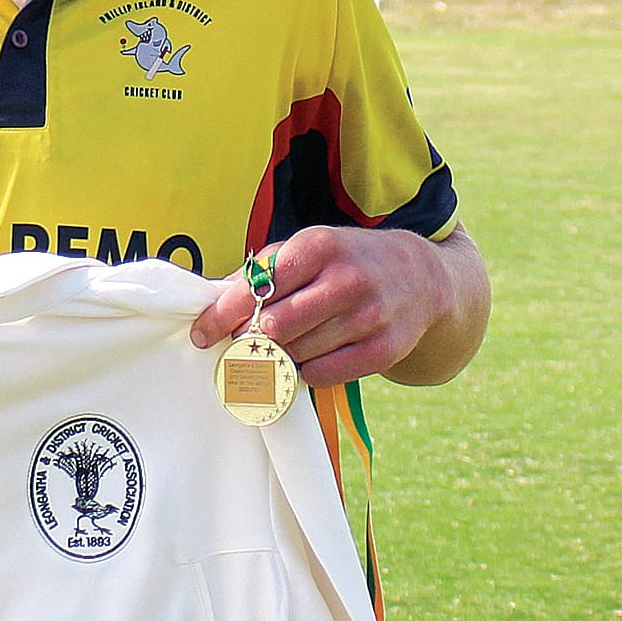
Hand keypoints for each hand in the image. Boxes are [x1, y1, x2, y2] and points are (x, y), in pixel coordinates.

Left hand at [190, 225, 484, 388]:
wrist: (419, 276)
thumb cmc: (345, 262)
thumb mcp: (307, 250)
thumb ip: (262, 271)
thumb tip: (213, 300)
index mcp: (318, 246)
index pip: (259, 286)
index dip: (223, 315)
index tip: (202, 335)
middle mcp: (345, 279)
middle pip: (276, 326)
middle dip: (248, 341)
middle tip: (237, 348)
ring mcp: (369, 316)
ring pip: (298, 353)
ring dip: (274, 359)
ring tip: (269, 355)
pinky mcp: (385, 350)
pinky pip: (324, 374)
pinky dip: (304, 374)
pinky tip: (302, 363)